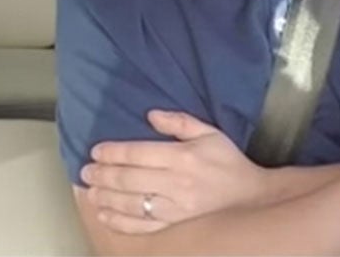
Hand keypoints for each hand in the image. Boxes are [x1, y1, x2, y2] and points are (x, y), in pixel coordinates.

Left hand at [81, 110, 265, 234]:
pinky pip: (144, 226)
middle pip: (130, 179)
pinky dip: (121, 221)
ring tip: (90, 191)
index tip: (96, 151)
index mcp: (183, 157)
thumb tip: (150, 114)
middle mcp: (177, 183)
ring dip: (107, 198)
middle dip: (103, 175)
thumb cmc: (229, 163)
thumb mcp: (209, 133)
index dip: (113, 152)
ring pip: (133, 204)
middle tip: (85, 171)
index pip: (139, 153)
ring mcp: (177, 208)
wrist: (254, 198)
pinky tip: (106, 215)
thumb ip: (179, 121)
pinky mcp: (178, 225)